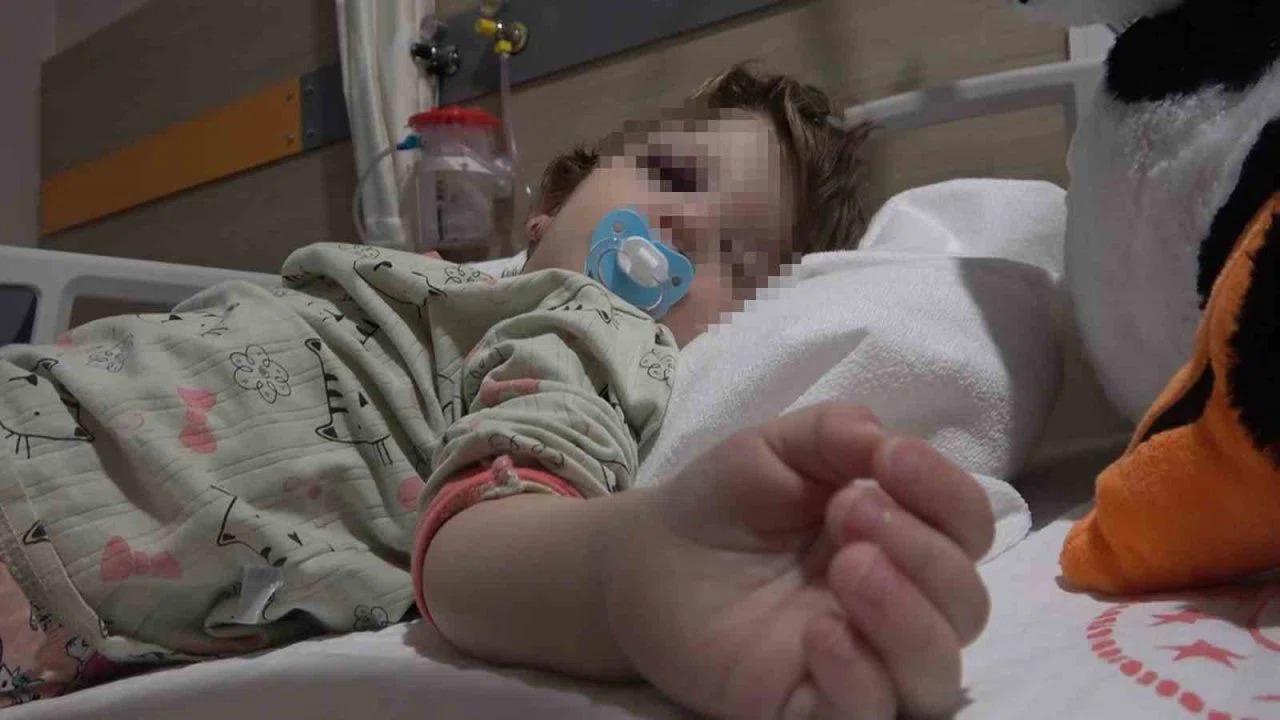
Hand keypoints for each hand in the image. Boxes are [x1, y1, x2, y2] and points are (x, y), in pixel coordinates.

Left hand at [604, 403, 993, 719]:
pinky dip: (859, 676)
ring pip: (937, 673)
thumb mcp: (774, 447)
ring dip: (908, 617)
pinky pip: (867, 715)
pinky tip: (819, 632)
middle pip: (966, 605)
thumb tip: (884, 439)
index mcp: (901, 537)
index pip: (969, 528)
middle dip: (921, 551)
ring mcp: (860, 662)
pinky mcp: (809, 707)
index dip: (946, 493)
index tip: (889, 459)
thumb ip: (833, 431)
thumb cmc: (725, 502)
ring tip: (847, 567)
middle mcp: (897, 605)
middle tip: (847, 509)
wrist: (646, 556)